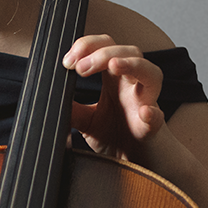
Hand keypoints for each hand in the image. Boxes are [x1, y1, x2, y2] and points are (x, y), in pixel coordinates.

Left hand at [63, 34, 164, 160]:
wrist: (134, 161)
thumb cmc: (115, 134)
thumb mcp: (86, 119)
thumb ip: (71, 108)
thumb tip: (50, 98)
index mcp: (115, 78)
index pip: (106, 47)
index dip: (88, 46)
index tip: (68, 61)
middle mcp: (133, 84)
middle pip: (128, 52)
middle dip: (103, 53)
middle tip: (79, 67)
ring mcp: (145, 103)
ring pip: (150, 73)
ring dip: (132, 65)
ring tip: (113, 66)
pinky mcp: (152, 127)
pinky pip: (157, 117)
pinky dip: (152, 113)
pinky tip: (144, 112)